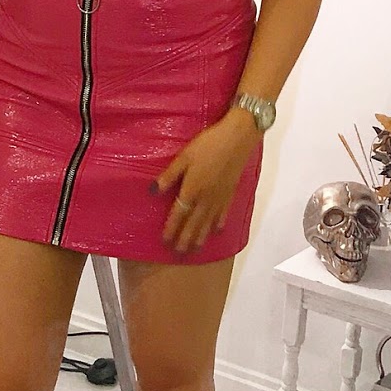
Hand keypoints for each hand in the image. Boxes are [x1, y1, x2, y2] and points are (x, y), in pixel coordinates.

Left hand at [152, 110, 260, 253]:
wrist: (237, 138)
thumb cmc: (208, 144)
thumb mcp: (184, 157)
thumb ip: (169, 176)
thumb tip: (152, 191)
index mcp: (192, 189)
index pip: (179, 214)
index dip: (172, 228)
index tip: (165, 240)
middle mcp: (206, 197)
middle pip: (194, 222)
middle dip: (186, 238)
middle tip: (179, 252)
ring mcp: (220, 196)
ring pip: (208, 221)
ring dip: (200, 236)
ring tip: (195, 248)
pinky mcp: (230, 192)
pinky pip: (223, 212)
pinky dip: (219, 223)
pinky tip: (216, 230)